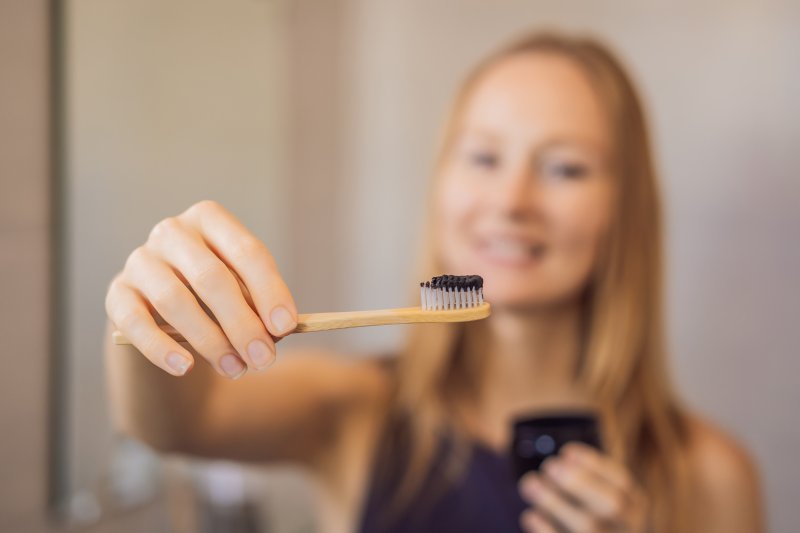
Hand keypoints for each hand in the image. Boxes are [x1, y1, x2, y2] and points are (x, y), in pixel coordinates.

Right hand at [105, 200, 297, 377]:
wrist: (164, 309)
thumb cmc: (217, 295)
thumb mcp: (243, 292)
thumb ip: (260, 306)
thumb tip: (279, 331)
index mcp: (212, 220)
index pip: (246, 252)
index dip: (269, 290)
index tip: (286, 327)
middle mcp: (173, 232)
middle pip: (211, 277)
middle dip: (242, 323)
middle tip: (264, 359)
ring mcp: (140, 260)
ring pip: (175, 301)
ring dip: (209, 340)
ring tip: (235, 368)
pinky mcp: (117, 292)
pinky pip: (136, 322)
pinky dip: (161, 348)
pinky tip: (186, 368)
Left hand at [518, 443, 647, 531]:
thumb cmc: (590, 514)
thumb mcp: (597, 493)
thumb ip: (585, 478)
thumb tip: (563, 461)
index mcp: (634, 507)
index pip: (622, 482)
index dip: (593, 464)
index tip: (566, 451)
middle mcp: (627, 528)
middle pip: (612, 505)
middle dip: (579, 482)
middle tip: (549, 465)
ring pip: (587, 526)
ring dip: (554, 502)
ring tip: (529, 483)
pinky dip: (546, 529)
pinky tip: (530, 515)